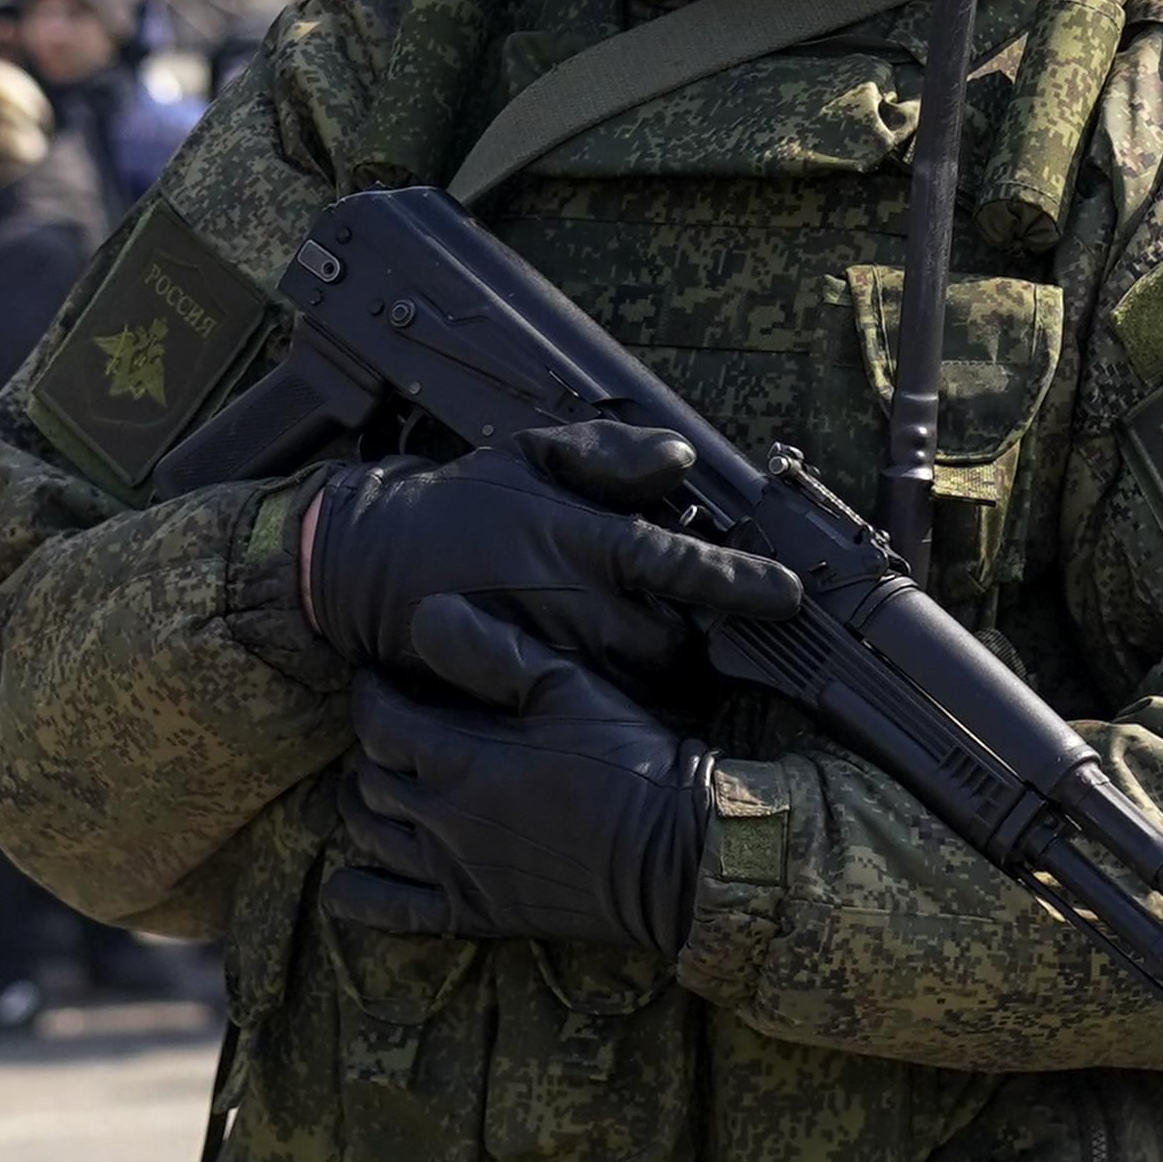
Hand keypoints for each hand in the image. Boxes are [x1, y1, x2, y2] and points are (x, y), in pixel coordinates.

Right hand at [298, 422, 800, 688]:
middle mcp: (572, 602)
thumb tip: (680, 459)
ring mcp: (548, 655)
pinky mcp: (523, 692)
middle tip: (695, 621)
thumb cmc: (465, 503)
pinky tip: (607, 673)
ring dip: (660, 670)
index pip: (680, 564)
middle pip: (675, 641)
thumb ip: (610, 456)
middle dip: (696, 636)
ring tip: (646, 645)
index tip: (790, 596)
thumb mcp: (530, 453)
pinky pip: (595, 708)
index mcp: (582, 539)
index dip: (740, 582)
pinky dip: (616, 693)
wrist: (372, 564)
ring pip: (641, 681)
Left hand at [331, 601, 714, 968]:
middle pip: (371, 779)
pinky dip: (360, 898)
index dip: (369, 693)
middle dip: (367, 747)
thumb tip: (423, 610)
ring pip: (372, 838)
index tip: (377, 678)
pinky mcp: (476, 915)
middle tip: (384, 728)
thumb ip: (491, 652)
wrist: (673, 855)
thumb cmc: (628, 762)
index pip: (379, 721)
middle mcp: (445, 820)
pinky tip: (344, 884)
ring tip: (369, 785)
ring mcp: (457, 872)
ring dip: (359, 807)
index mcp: (462, 759)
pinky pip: (395, 913)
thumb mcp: (566, 688)